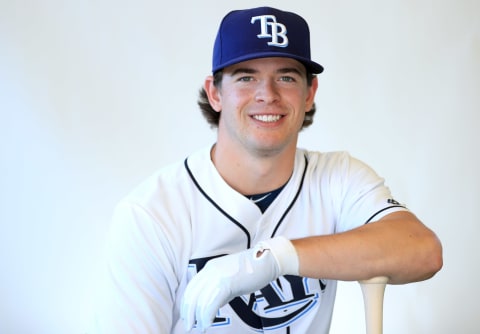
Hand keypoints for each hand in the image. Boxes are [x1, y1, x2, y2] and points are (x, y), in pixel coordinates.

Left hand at [180, 236, 298, 331]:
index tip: (188, 315)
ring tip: (201, 328)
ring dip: (198, 318)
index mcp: (210, 268)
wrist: (268, 260)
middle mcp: (210, 271)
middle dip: (188, 313)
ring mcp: (217, 276)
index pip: (191, 288)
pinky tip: (207, 324)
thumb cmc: (253, 270)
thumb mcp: (231, 278)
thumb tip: (213, 305)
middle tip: (189, 326)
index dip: (187, 303)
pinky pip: (211, 304)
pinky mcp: (226, 284)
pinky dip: (207, 316)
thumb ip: (220, 289)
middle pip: (192, 295)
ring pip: (200, 301)